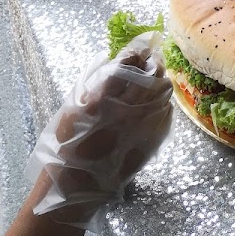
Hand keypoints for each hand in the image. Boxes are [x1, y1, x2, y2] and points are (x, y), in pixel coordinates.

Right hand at [26, 33, 171, 228]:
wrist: (77, 184)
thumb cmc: (67, 143)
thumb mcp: (72, 106)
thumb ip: (93, 79)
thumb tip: (113, 57)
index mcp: (102, 98)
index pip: (129, 62)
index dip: (136, 52)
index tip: (138, 50)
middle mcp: (127, 110)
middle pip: (153, 74)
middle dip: (153, 64)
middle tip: (150, 61)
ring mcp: (144, 126)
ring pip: (164, 92)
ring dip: (159, 82)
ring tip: (152, 82)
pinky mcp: (154, 140)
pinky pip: (167, 112)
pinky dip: (162, 103)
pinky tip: (152, 105)